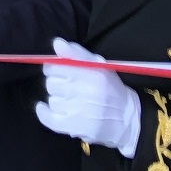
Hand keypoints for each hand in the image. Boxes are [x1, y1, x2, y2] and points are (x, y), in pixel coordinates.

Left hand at [35, 38, 140, 156]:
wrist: (127, 119)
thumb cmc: (110, 89)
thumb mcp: (99, 65)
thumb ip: (76, 52)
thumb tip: (57, 43)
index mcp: (93, 74)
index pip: (55, 67)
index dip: (54, 68)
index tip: (59, 71)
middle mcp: (86, 92)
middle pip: (51, 83)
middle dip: (56, 83)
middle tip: (67, 87)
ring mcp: (80, 111)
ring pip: (52, 100)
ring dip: (57, 99)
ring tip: (70, 100)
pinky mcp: (76, 127)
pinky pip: (49, 119)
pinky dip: (43, 113)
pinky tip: (43, 108)